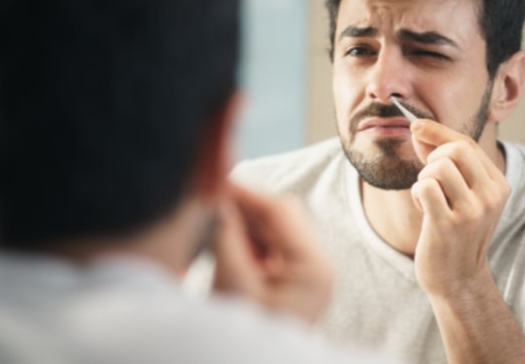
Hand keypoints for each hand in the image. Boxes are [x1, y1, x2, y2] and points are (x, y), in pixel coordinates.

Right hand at [211, 183, 333, 323]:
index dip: (248, 192)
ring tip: (209, 220)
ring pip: (270, 231)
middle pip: (278, 218)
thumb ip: (226, 239)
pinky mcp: (289, 282)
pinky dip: (243, 241)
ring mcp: (304, 275)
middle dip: (243, 206)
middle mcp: (316, 267)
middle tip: (208, 197)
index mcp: (314, 268)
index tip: (217, 181)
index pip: (282, 212)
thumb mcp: (235, 287)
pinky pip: (266, 249)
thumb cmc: (248, 343)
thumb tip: (217, 201)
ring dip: (240, 223)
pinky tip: (221, 240)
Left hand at [408, 119, 509, 297]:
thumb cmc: (455, 233)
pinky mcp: (449, 225)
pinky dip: (417, 193)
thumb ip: (442, 160)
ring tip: (429, 201)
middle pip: (456, 149)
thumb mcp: (460, 194)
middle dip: (432, 158)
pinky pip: (425, 186)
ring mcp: (472, 211)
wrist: (457, 280)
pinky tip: (424, 211)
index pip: (467, 143)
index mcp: (499, 185)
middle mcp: (491, 196)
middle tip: (429, 181)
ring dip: (423, 179)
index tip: (416, 126)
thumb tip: (419, 130)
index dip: (438, 131)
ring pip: (438, 166)